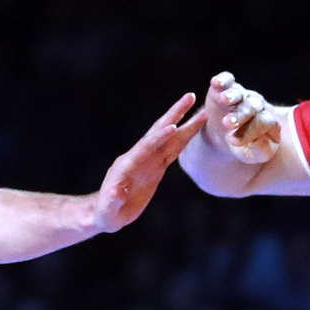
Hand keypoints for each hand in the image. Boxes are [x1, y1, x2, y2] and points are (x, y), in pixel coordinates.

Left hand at [89, 93, 202, 232]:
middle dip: (174, 115)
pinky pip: (173, 150)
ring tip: (203, 111)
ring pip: (170, 139)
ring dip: (185, 124)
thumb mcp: (108, 209)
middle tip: (190, 96)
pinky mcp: (155, 167)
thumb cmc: (106, 213)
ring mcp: (148, 160)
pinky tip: (195, 129)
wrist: (106, 212)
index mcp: (128, 164)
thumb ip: (112, 200)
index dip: (158, 138)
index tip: (173, 126)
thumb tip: (115, 193)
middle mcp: (139, 157)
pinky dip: (184, 139)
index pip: (146, 147)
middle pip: (159, 133)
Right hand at [195, 71, 279, 164]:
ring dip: (232, 95)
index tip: (234, 141)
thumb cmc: (246, 147)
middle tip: (228, 124)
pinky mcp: (227, 87)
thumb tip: (255, 141)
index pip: (263, 123)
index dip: (250, 130)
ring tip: (224, 99)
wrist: (229, 137)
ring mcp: (242, 94)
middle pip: (251, 107)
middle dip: (240, 115)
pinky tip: (215, 83)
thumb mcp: (256, 154)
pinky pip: (227, 80)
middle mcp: (257, 104)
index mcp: (268, 120)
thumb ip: (261, 149)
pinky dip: (222, 80)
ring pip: (239, 92)